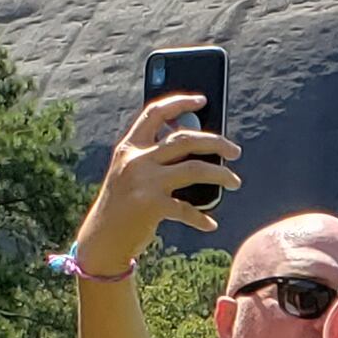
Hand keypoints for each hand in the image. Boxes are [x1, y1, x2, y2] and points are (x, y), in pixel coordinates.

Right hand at [72, 93, 240, 268]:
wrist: (102, 238)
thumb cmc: (122, 204)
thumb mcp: (130, 173)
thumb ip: (153, 156)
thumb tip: (196, 145)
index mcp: (130, 146)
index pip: (155, 113)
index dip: (180, 102)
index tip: (203, 99)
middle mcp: (136, 159)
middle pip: (184, 138)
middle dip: (215, 142)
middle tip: (235, 150)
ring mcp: (144, 181)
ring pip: (194, 168)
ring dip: (221, 174)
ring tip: (235, 181)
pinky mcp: (151, 205)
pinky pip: (187, 208)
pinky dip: (202, 218)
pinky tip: (211, 224)